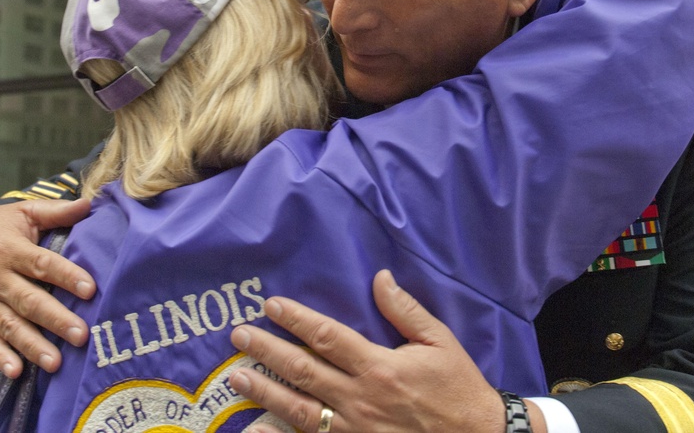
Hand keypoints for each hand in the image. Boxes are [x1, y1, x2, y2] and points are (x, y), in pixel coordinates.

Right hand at [0, 198, 95, 377]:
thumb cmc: (2, 226)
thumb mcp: (26, 212)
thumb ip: (57, 212)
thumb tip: (89, 203)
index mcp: (11, 249)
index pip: (42, 264)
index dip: (66, 276)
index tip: (90, 290)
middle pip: (28, 301)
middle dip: (55, 319)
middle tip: (81, 335)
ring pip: (10, 326)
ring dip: (32, 345)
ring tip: (55, 363)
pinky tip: (16, 371)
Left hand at [229, 269, 509, 432]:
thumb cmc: (457, 387)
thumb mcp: (439, 341)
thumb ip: (405, 310)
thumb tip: (379, 277)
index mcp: (379, 366)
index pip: (327, 337)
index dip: (296, 319)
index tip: (271, 305)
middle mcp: (360, 398)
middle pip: (303, 371)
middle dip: (267, 351)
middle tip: (239, 335)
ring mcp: (354, 429)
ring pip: (299, 409)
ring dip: (264, 392)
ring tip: (236, 376)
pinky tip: (258, 428)